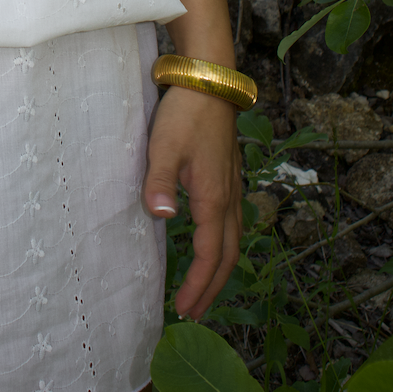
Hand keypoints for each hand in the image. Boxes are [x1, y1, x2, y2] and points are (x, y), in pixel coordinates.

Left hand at [142, 86, 242, 319]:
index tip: (183, 309)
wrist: (210, 80)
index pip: (211, 256)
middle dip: (213, 287)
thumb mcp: (163, 147)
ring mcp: (232, 185)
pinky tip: (210, 242)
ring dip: (220, 268)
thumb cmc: (185, 113)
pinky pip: (231, 221)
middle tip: (195, 312)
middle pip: (228, 255)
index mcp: (214, 198)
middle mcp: (229, 197)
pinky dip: (223, 244)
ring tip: (204, 287)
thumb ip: (159, 183)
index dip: (199, 285)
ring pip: (233, 239)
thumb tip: (163, 218)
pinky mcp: (228, 174)